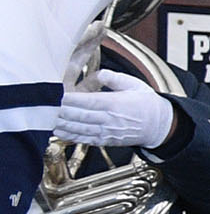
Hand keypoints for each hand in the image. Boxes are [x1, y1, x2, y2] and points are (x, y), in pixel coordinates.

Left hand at [52, 73, 174, 150]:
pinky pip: (84, 139)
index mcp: (116, 103)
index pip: (86, 101)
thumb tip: (100, 73)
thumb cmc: (147, 104)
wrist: (160, 125)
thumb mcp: (135, 84)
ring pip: (78, 128)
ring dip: (61, 123)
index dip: (69, 98)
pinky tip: (57, 131)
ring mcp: (107, 132)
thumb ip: (115, 78)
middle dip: (60, 111)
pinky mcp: (105, 140)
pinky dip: (69, 135)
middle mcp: (109, 119)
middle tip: (44, 105)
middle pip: (78, 115)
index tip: (55, 94)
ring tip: (46, 118)